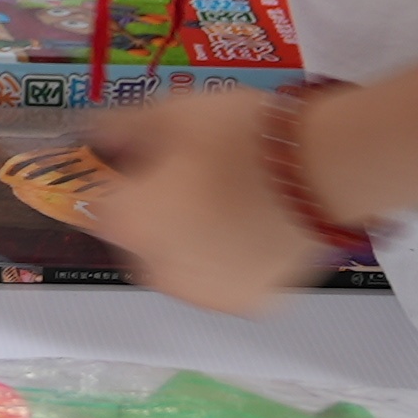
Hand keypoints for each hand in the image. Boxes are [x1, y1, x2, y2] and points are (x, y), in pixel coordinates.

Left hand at [69, 91, 333, 314]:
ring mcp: (206, 293)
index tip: (138, 160)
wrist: (323, 169)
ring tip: (223, 201)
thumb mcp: (172, 114)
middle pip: (138, 240)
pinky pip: (223, 280)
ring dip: (185, 241)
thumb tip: (94, 135)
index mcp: (130, 223)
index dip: (116, 179)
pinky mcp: (249, 303)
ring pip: (179, 266)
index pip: (99, 204)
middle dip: (151, 213)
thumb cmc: (242, 137)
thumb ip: (122, 128)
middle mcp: (159, 270)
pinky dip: (226, 261)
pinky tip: (246, 228)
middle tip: (188, 177)